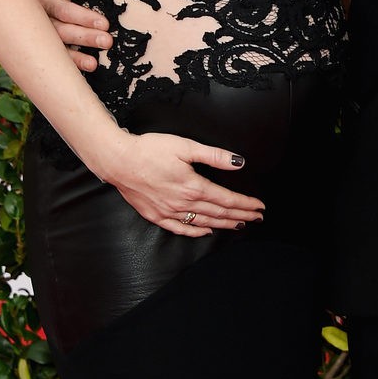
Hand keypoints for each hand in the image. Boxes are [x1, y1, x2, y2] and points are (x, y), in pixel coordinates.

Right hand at [37, 0, 110, 72]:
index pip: (61, 9)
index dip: (82, 17)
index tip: (105, 23)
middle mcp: (42, 18)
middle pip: (60, 31)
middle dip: (84, 37)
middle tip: (107, 41)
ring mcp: (46, 34)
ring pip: (58, 47)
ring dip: (76, 57)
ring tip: (94, 63)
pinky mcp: (53, 45)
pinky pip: (60, 57)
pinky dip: (73, 64)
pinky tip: (89, 68)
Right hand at [94, 127, 264, 235]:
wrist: (117, 160)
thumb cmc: (150, 149)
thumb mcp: (185, 146)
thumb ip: (214, 156)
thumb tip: (239, 162)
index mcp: (193, 186)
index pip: (226, 199)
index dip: (245, 204)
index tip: (259, 207)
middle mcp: (183, 203)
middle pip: (218, 213)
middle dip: (240, 216)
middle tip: (257, 219)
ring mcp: (169, 212)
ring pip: (203, 223)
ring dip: (224, 225)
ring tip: (240, 226)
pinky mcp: (155, 215)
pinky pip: (180, 229)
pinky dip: (196, 232)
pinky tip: (207, 232)